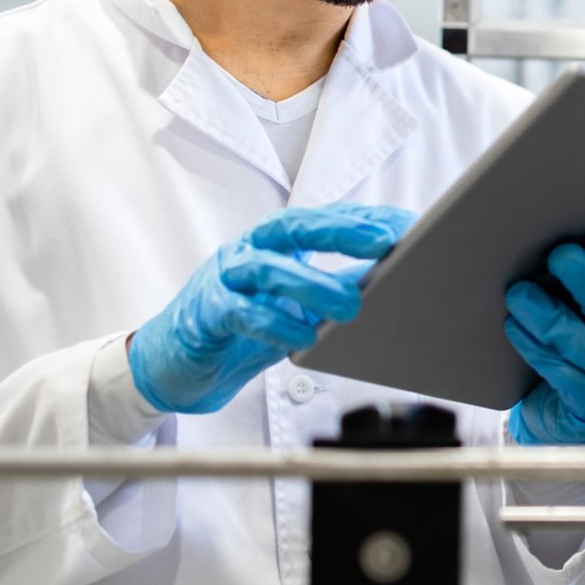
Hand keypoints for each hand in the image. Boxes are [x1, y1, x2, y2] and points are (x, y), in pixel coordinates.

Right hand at [129, 203, 416, 412]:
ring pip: (269, 269)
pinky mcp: (204, 314)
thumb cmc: (244, 329)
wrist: (178, 366)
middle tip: (385, 243)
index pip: (323, 219)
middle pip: (295, 227)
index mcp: (275, 244)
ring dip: (314, 284)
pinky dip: (274, 324)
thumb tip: (397, 280)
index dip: (363, 219)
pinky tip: (304, 338)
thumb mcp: (299, 306)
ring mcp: (223, 278)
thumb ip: (337, 287)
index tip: (406, 224)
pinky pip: (240, 313)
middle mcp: (249, 251)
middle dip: (342, 231)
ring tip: (353, 305)